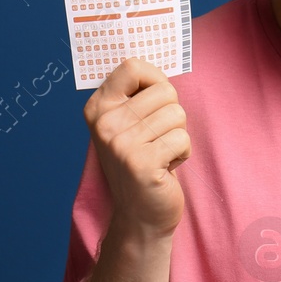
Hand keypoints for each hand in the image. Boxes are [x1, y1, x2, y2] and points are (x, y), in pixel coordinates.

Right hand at [83, 58, 191, 238]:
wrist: (139, 216)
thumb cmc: (144, 163)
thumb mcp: (129, 125)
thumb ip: (136, 96)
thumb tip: (158, 65)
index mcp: (98, 107)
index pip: (132, 66)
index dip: (155, 79)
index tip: (156, 100)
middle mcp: (104, 123)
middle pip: (165, 90)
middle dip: (172, 115)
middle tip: (156, 140)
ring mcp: (120, 143)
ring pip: (177, 114)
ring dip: (177, 136)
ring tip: (160, 154)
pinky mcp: (140, 163)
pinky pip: (182, 139)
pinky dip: (182, 154)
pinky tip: (164, 168)